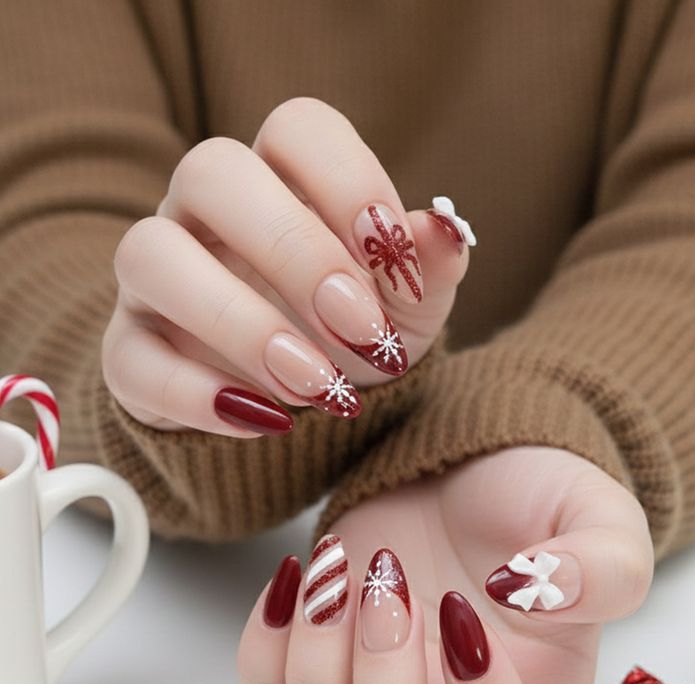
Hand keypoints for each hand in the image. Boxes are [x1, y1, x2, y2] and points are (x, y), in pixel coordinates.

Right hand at [102, 97, 470, 436]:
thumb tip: (444, 230)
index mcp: (281, 181)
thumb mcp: (406, 312)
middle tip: (359, 330)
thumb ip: (426, 270)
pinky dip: (196, 395)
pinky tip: (266, 421)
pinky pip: (130, 358)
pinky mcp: (128, 352)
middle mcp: (206, 214)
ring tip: (314, 386)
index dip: (347, 178)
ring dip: (240, 324)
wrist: (296, 408)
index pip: (296, 127)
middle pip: (211, 170)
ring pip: (152, 254)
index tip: (393, 253)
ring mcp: (155, 281)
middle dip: (294, 252)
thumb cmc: (351, 338)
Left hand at [238, 446, 653, 683]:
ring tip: (335, 578)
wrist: (458, 465)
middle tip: (390, 593)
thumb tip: (534, 594)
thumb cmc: (532, 500)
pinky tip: (300, 572)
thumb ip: (605, 564)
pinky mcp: (319, 674)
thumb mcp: (598, 515)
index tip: (465, 611)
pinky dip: (264, 647)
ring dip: (317, 677)